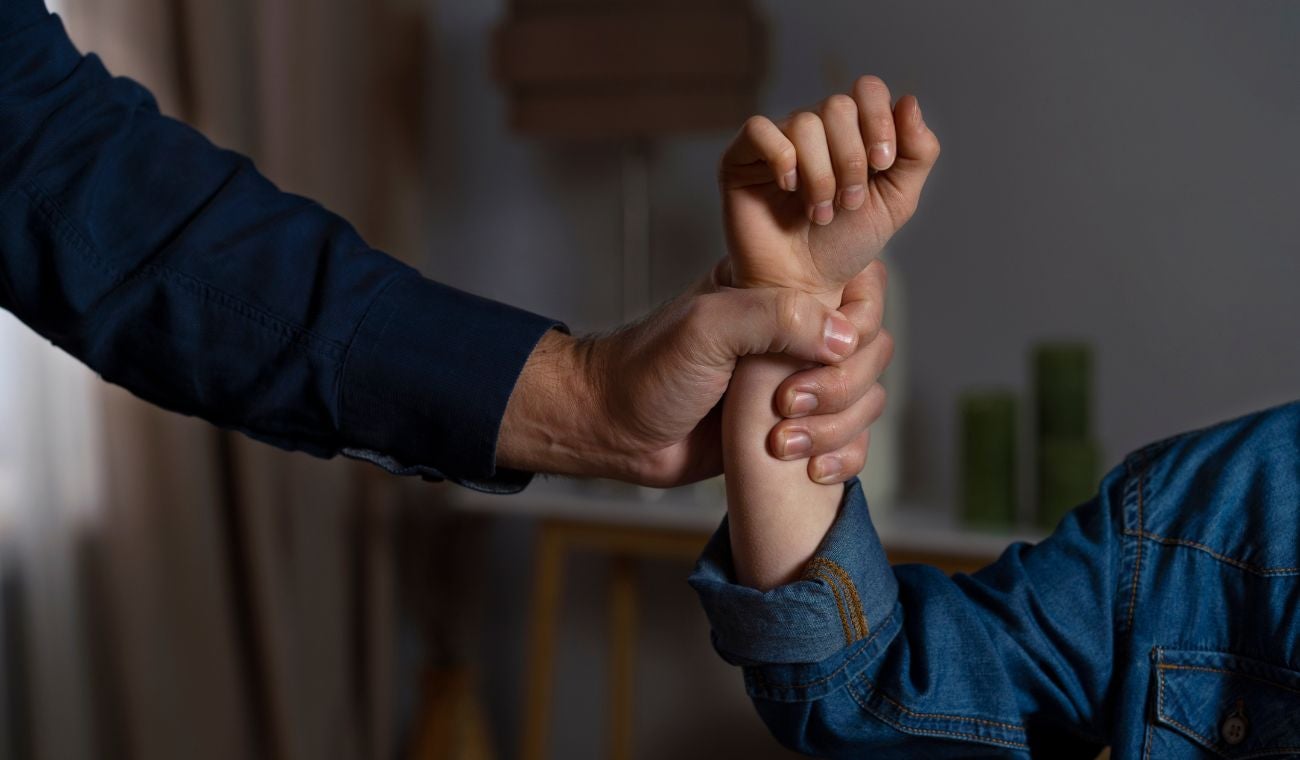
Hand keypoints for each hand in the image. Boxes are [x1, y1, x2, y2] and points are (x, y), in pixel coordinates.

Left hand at [496, 262, 888, 487]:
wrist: (615, 431)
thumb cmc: (648, 370)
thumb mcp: (706, 327)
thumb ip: (775, 317)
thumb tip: (844, 337)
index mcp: (780, 291)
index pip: (860, 288)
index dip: (857, 323)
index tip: (822, 352)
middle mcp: (797, 333)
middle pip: (872, 350)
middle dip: (841, 387)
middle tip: (787, 404)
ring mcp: (799, 382)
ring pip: (866, 399)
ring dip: (837, 428)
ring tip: (781, 443)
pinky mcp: (796, 429)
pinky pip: (851, 441)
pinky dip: (844, 458)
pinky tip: (811, 470)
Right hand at [719, 76, 939, 294]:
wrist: (804, 285)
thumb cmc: (845, 245)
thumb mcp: (896, 202)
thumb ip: (917, 154)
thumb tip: (910, 101)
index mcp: (852, 131)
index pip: (867, 90)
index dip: (879, 120)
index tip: (882, 164)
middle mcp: (814, 128)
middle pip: (838, 106)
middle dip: (851, 160)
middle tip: (848, 203)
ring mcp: (777, 140)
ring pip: (804, 123)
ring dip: (821, 175)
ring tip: (819, 212)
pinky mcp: (741, 157)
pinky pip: (760, 130)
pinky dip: (782, 159)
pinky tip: (788, 189)